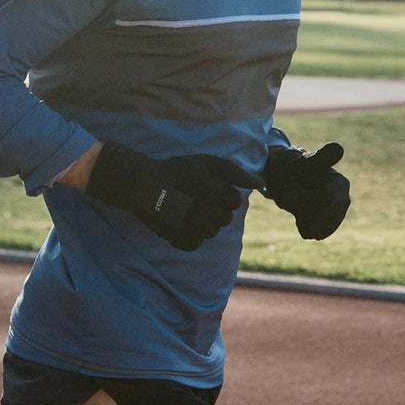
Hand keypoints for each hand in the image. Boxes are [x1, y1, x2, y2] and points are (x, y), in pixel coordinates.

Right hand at [85, 142, 249, 250]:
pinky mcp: (185, 242)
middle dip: (213, 209)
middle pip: (225, 218)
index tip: (204, 188)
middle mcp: (213, 214)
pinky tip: (177, 221)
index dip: (220, 194)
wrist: (142, 185)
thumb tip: (262, 183)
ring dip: (202, 223)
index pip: (234, 202)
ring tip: (183, 208)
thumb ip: (236, 172)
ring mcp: (199, 230)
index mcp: (221, 194)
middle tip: (192, 198)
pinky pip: (197, 242)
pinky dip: (189, 235)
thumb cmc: (177, 170)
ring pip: (211, 231)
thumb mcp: (207, 163)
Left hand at [263, 140, 350, 240]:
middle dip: (301, 209)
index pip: (327, 202)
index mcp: (341, 183)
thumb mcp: (303, 162)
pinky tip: (300, 212)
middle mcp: (344, 201)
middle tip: (289, 197)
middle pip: (321, 217)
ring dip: (300, 216)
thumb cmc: (293, 167)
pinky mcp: (329, 226)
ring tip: (295, 202)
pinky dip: (302, 223)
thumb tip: (337, 148)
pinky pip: (313, 232)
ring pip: (316, 227)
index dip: (305, 200)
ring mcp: (337, 215)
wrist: (285, 178)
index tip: (290, 192)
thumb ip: (320, 158)